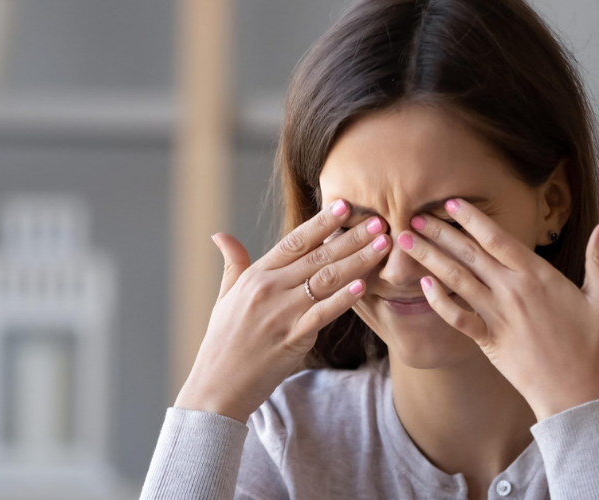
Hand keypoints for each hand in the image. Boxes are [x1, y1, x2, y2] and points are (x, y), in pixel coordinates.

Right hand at [174, 199, 390, 422]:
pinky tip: (364, 285)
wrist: (217, 386)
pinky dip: (344, 299)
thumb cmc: (223, 342)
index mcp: (256, 276)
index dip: (322, 222)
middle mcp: (269, 289)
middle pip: (317, 256)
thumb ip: (232, 264)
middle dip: (351, 237)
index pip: (294, 241)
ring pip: (326, 280)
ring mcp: (281, 313)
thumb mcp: (224, 297)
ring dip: (357, 261)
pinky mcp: (292, 338)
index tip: (346, 206)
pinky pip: (323, 313)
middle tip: (380, 221)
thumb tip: (221, 235)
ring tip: (382, 246)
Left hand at [398, 198, 598, 420]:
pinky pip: (457, 317)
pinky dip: (439, 300)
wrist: (576, 395)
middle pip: (469, 254)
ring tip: (406, 240)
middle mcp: (512, 292)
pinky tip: (423, 285)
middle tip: (415, 213)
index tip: (450, 202)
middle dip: (440, 231)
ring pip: (456, 279)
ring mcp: (497, 316)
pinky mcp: (488, 340)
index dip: (472, 218)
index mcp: (538, 276)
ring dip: (429, 258)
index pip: (498, 238)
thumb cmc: (592, 348)